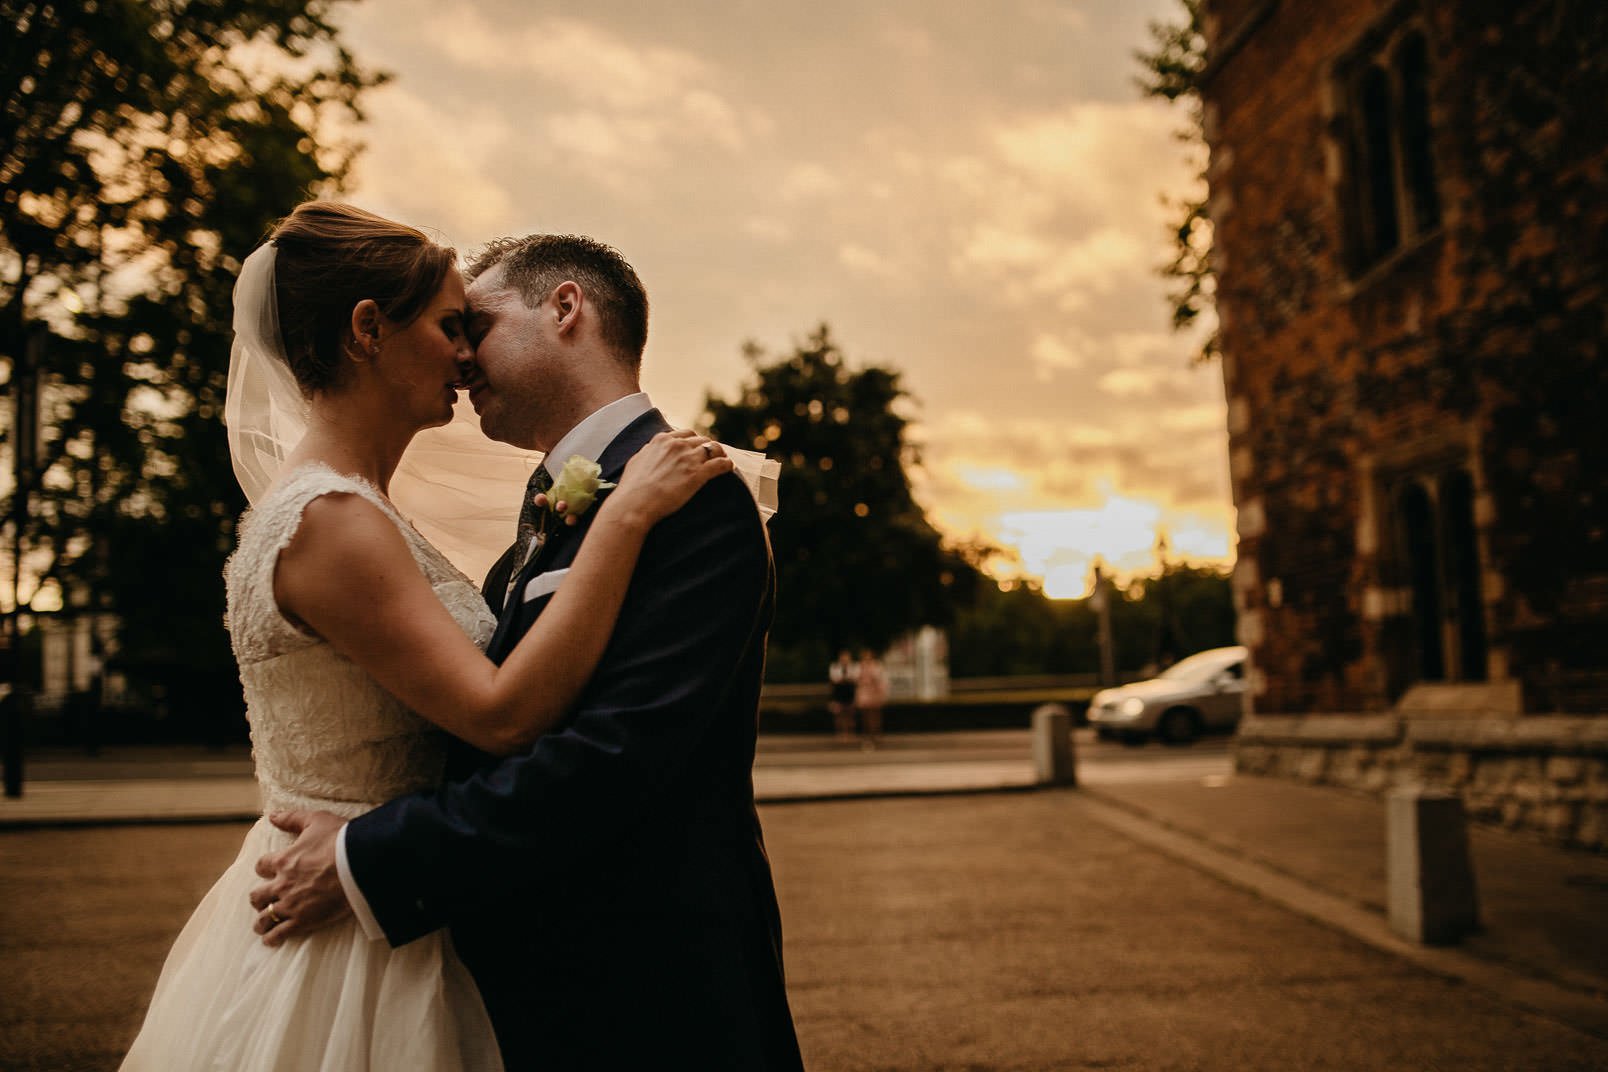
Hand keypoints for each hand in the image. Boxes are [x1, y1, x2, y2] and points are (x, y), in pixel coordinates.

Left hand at [248, 810, 353, 946]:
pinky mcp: (303, 921)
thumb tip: (272, 816)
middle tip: (264, 899)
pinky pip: (279, 934)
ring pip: (264, 918)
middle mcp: (281, 884)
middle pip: (257, 896)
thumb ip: (292, 818)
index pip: (261, 866)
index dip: (264, 868)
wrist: (359, 865)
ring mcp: (291, 904)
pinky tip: (272, 940)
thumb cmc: (340, 840)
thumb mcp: (316, 820)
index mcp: (283, 860)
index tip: (269, 870)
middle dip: (259, 898)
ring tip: (263, 925)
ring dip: (262, 921)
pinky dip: (272, 938)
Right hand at [607, 429, 732, 527]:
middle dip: (708, 448)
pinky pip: (721, 464)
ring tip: (723, 460)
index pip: (686, 434)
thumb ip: (649, 452)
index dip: (694, 442)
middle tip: (712, 457)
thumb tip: (652, 449)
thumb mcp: (637, 460)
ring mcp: (689, 458)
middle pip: (702, 440)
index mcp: (662, 440)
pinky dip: (727, 464)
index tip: (697, 449)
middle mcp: (677, 445)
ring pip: (714, 449)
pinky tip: (730, 468)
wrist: (635, 503)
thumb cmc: (632, 487)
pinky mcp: (698, 474)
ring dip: (720, 454)